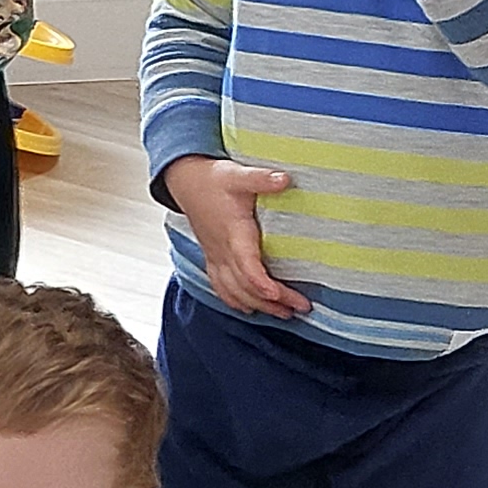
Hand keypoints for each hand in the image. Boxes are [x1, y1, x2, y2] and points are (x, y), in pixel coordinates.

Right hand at [157, 157, 310, 321]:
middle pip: (244, 285)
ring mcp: (215, 256)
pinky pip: (221, 287)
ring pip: (233, 290)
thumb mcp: (238, 174)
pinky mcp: (212, 257)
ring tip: (284, 313)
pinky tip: (251, 308)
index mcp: (232, 231)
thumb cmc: (213, 179)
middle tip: (300, 307)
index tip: (278, 294)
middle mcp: (222, 249)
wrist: (186, 181)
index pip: (245, 264)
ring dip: (258, 305)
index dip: (260, 282)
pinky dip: (236, 301)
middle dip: (272, 301)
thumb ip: (261, 179)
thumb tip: (285, 179)